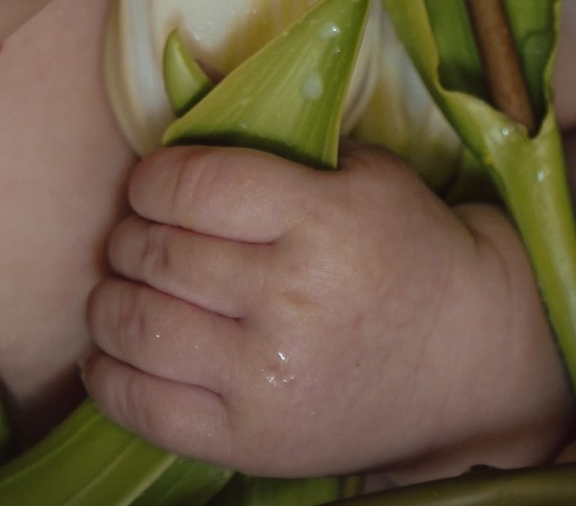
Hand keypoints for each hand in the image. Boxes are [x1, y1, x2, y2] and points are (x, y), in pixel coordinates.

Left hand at [83, 143, 574, 480]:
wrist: (469, 360)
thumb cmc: (409, 253)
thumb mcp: (367, 173)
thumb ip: (282, 149)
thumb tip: (180, 136)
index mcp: (321, 222)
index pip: (192, 186)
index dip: (151, 182)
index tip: (151, 188)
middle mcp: (290, 300)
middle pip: (157, 253)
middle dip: (130, 238)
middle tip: (137, 238)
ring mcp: (265, 377)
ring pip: (135, 324)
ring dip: (109, 300)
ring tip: (123, 289)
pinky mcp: (250, 441)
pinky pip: (143, 406)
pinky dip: (106, 375)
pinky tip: (113, 353)